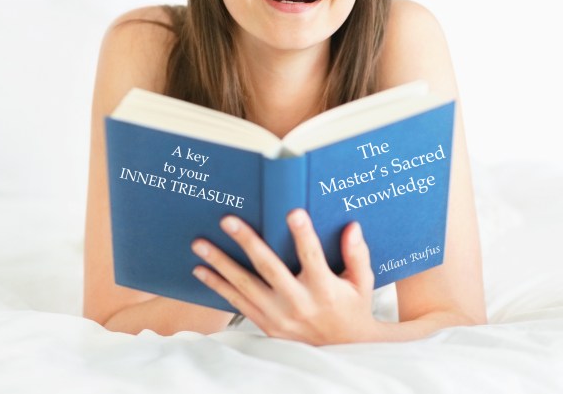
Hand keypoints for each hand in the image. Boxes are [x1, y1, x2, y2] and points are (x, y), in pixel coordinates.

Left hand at [191, 209, 382, 344]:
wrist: (342, 351)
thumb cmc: (352, 309)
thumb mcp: (362, 284)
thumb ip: (357, 255)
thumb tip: (352, 227)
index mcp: (324, 290)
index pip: (312, 257)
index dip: (303, 235)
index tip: (293, 212)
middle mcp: (298, 303)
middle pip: (269, 268)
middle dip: (247, 242)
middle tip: (228, 220)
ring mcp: (278, 316)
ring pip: (245, 286)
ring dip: (221, 263)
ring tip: (200, 244)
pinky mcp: (266, 325)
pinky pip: (237, 304)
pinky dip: (218, 287)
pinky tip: (201, 270)